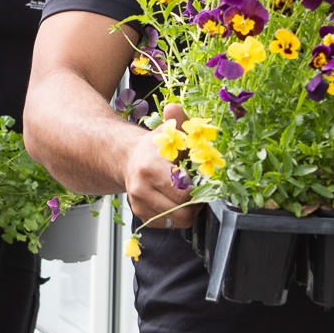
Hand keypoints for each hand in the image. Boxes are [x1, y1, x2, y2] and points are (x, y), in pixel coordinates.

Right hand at [124, 102, 198, 230]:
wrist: (127, 159)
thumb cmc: (154, 147)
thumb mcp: (167, 130)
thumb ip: (177, 120)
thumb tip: (174, 108)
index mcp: (151, 167)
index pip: (184, 191)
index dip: (200, 189)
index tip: (206, 181)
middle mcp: (142, 188)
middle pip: (182, 211)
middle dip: (197, 203)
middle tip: (202, 191)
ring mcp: (139, 204)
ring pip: (176, 221)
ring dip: (188, 211)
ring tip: (190, 195)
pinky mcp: (140, 214)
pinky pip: (167, 224)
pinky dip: (176, 216)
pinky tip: (176, 200)